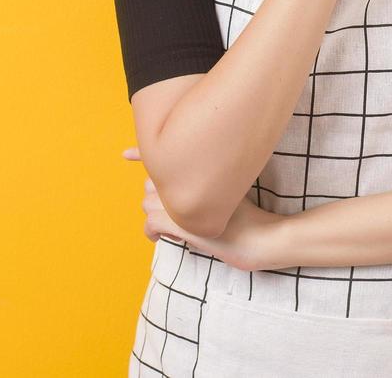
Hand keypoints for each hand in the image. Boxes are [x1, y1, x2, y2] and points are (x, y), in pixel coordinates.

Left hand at [123, 146, 289, 271]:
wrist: (266, 237)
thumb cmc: (250, 215)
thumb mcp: (228, 189)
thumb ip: (209, 176)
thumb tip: (183, 174)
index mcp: (201, 170)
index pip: (161, 157)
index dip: (141, 153)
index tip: (125, 154)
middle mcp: (190, 180)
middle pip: (153, 181)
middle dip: (160, 196)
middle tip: (181, 210)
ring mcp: (186, 202)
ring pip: (149, 202)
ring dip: (158, 214)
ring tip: (179, 224)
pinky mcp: (185, 224)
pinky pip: (151, 222)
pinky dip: (153, 230)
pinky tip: (163, 237)